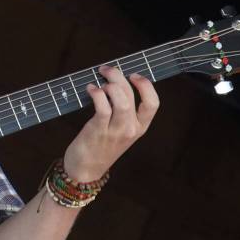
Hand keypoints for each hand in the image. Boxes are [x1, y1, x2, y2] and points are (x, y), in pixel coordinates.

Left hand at [63, 65, 158, 181]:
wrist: (86, 170)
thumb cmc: (101, 146)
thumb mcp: (120, 131)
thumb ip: (122, 111)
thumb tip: (115, 83)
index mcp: (140, 127)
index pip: (153, 103)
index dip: (145, 85)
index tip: (133, 75)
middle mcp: (130, 129)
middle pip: (131, 95)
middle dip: (118, 76)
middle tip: (106, 70)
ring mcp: (115, 130)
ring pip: (121, 100)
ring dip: (110, 84)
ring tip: (99, 82)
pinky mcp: (98, 130)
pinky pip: (102, 107)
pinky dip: (96, 93)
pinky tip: (90, 89)